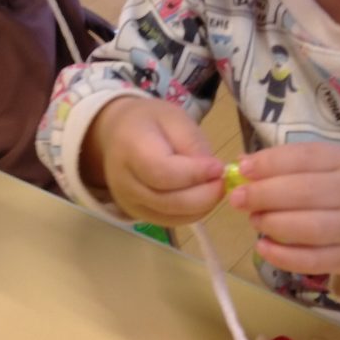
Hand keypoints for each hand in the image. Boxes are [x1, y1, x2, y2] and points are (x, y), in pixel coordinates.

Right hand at [86, 97, 224, 225]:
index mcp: (130, 148)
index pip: (162, 172)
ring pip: (171, 216)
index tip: (218, 167)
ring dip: (201, 206)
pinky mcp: (137, 214)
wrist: (117, 134)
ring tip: (214, 186)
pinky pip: (170, 221)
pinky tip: (202, 196)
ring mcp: (128, 202)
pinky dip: (192, 213)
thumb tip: (212, 173)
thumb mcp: (175, 118)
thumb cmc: (150, 122)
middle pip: (167, 201)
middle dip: (204, 195)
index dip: (194, 174)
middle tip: (223, 181)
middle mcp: (124, 181)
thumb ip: (193, 145)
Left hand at [227, 143, 339, 283]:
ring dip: (272, 223)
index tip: (242, 168)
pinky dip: (282, 256)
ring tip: (253, 219)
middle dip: (264, 195)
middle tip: (238, 198)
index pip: (306, 157)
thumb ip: (289, 162)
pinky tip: (262, 246)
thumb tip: (242, 163)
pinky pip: (312, 260)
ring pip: (309, 228)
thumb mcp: (329, 163)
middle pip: (305, 193)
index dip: (271, 162)